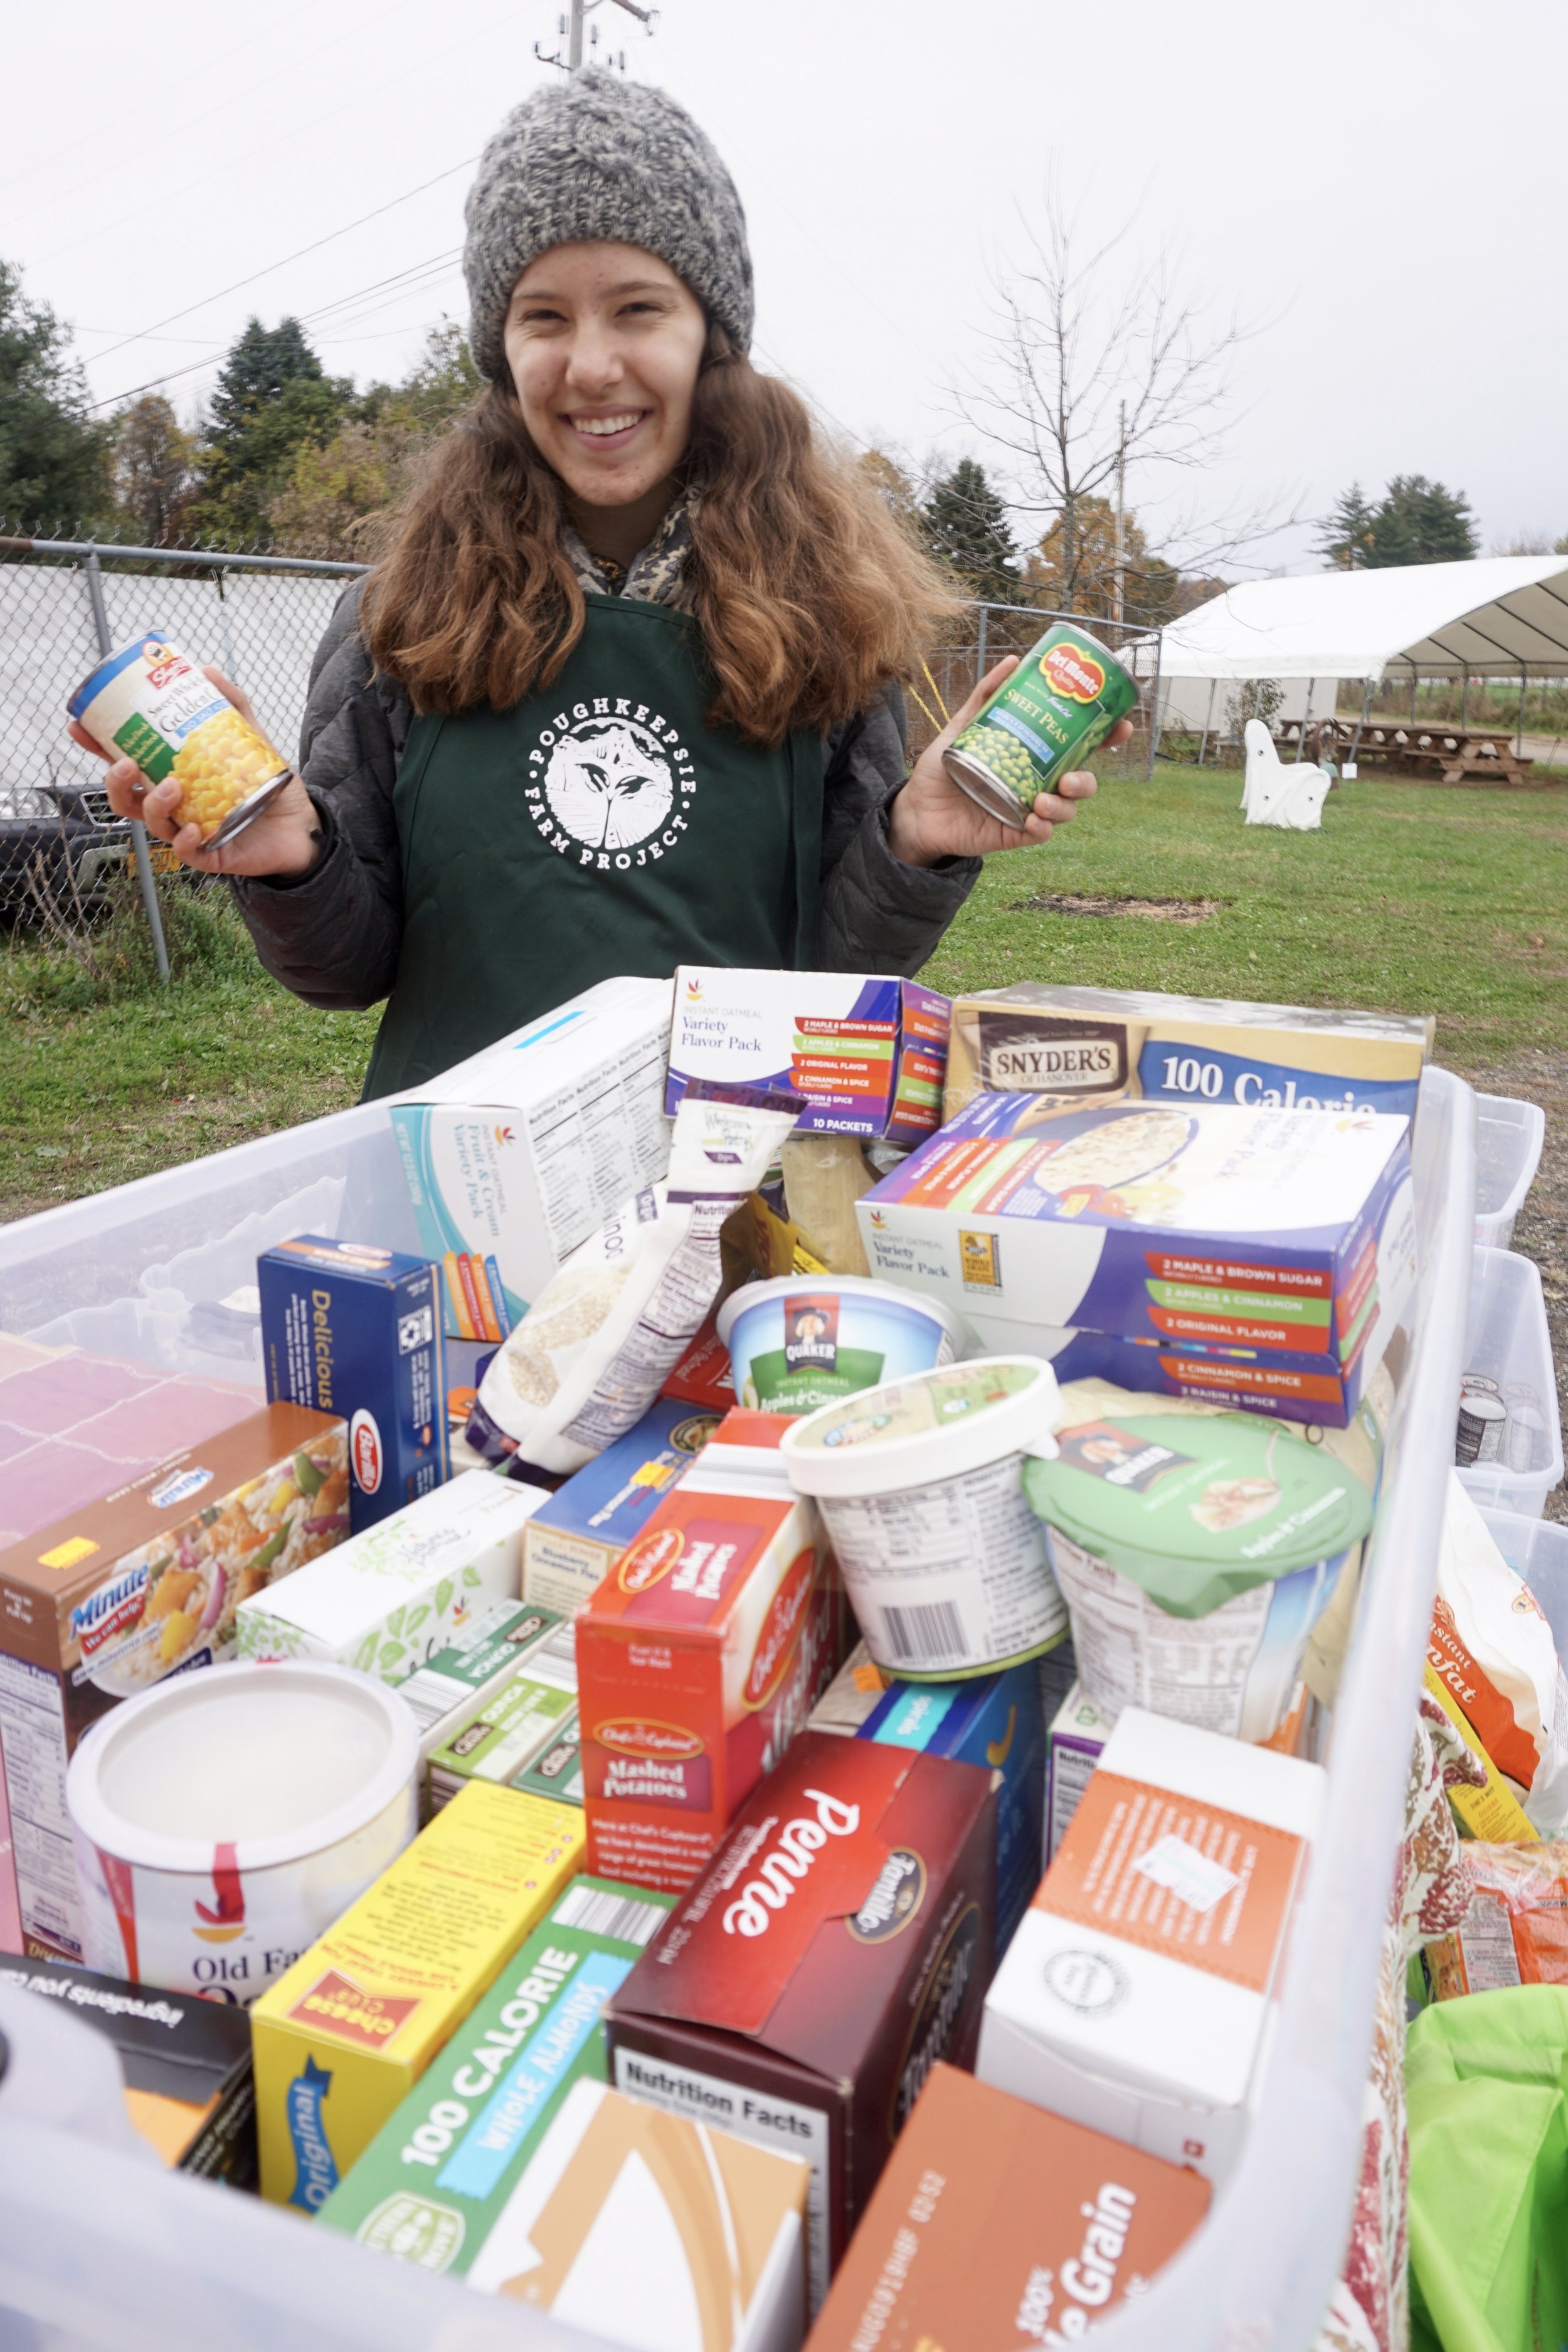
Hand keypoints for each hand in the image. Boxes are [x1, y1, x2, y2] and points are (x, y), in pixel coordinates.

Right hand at [68, 667, 322, 878]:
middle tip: (126, 763)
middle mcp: (175, 805)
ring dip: (154, 804)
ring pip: (151, 824)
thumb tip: (207, 671)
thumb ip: (232, 705)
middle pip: (125, 798)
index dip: (99, 748)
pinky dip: (186, 841)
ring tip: (172, 785)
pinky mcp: (211, 855)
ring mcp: (188, 831)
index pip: (126, 763)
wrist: (304, 825)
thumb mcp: (251, 739)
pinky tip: (195, 829)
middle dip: (115, 782)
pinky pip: (186, 852)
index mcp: (173, 776)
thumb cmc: (267, 786)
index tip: (80, 727)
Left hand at [886, 657, 1133, 866]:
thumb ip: (985, 696)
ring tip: (1045, 799)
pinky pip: (1041, 834)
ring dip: (1065, 805)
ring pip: (1067, 810)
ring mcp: (1030, 809)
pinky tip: (1034, 817)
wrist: (916, 808)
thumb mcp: (963, 727)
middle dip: (1087, 780)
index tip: (1121, 725)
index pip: (1080, 747)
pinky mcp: (1014, 833)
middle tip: (1071, 776)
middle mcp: (1038, 782)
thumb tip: (1012, 661)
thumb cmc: (943, 767)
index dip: (1106, 738)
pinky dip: (1043, 827)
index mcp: (1036, 755)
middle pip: (1082, 782)